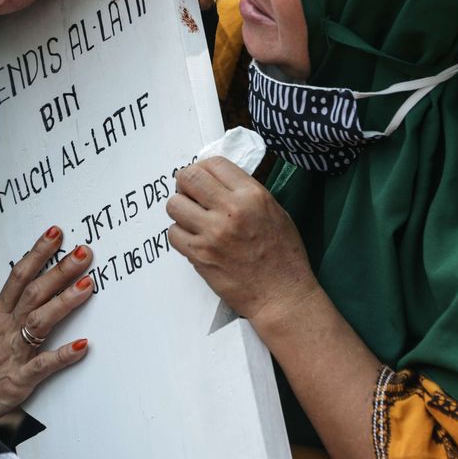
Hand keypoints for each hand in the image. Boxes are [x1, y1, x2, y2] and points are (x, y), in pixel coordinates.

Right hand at [0, 226, 93, 423]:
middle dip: (60, 271)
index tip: (55, 235)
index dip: (37, 254)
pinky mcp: (18, 379)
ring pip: (41, 320)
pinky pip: (43, 365)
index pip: (18, 277)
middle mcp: (5, 329)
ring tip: (87, 285)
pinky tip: (83, 345)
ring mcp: (12, 353)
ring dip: (64, 302)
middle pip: (34, 292)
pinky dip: (63, 355)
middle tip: (84, 253)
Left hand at [166, 156, 315, 327]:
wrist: (282, 295)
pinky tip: (193, 239)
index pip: (214, 163)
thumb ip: (246, 193)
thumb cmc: (284, 255)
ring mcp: (212, 233)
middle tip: (190, 193)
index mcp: (252, 195)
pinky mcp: (199, 255)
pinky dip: (180, 234)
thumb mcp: (275, 211)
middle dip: (185, 183)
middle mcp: (230, 210)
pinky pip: (173, 233)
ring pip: (174, 204)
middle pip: (188, 177)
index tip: (203, 178)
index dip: (204, 167)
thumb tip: (217, 181)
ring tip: (192, 218)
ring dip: (180, 209)